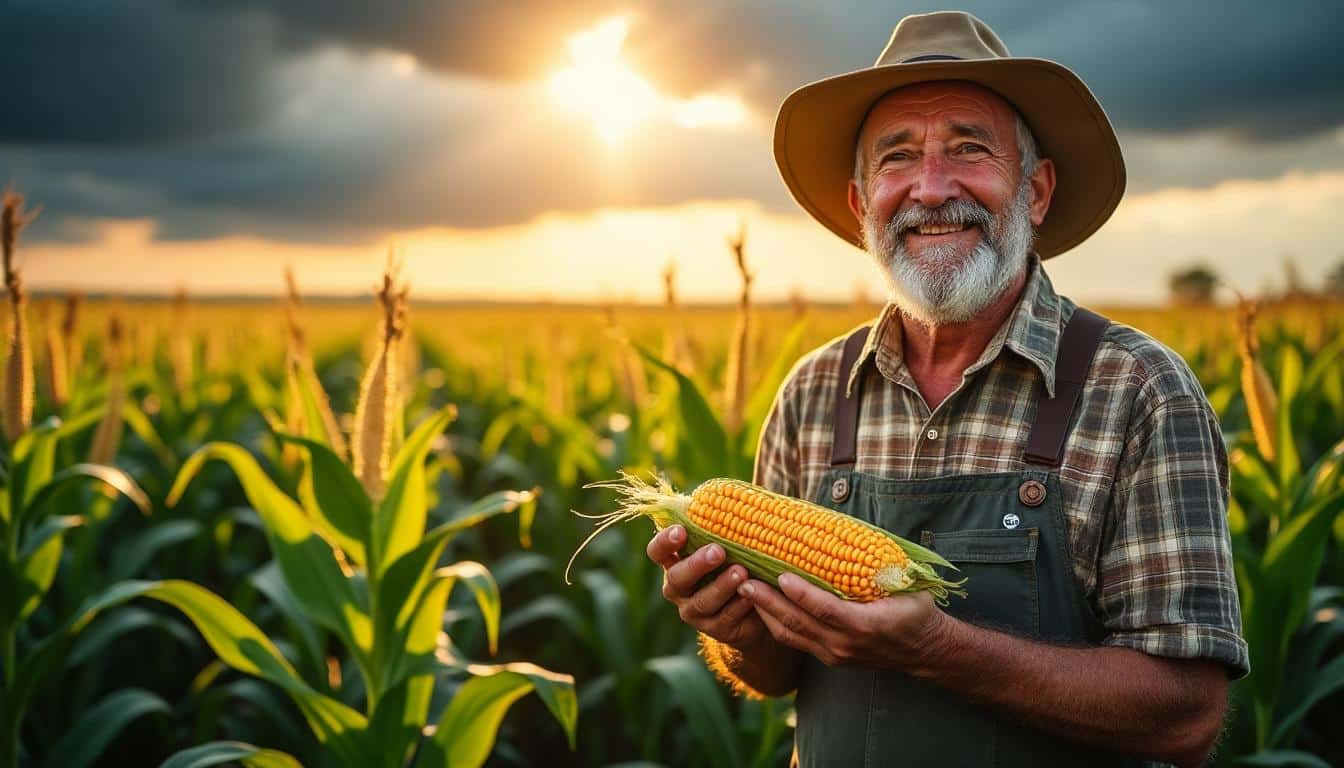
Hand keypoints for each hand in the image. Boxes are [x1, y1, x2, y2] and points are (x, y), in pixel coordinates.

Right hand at [646, 525, 769, 650]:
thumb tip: (729, 495)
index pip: (658, 551)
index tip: (681, 530)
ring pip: (703, 601)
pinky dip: (739, 606)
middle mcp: (678, 588)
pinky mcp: (714, 630)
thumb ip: (719, 526)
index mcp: (675, 561)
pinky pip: (725, 619)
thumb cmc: (734, 560)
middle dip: (697, 564)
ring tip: (741, 572)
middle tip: (718, 551)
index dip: (665, 542)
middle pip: (678, 578)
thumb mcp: (726, 543)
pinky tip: (752, 595)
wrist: (754, 603)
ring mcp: (693, 611)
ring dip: (722, 586)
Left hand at [738, 571, 948, 669]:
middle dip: (768, 602)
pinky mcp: (829, 658)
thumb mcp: (907, 587)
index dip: (801, 594)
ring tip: (745, 590)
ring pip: (791, 635)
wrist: (924, 650)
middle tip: (744, 581)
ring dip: (765, 612)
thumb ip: (881, 567)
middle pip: (798, 623)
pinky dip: (775, 622)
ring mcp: (835, 654)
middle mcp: (846, 644)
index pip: (826, 610)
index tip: (781, 574)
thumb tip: (855, 535)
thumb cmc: (915, 610)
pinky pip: (796, 640)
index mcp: (866, 625)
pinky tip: (762, 605)